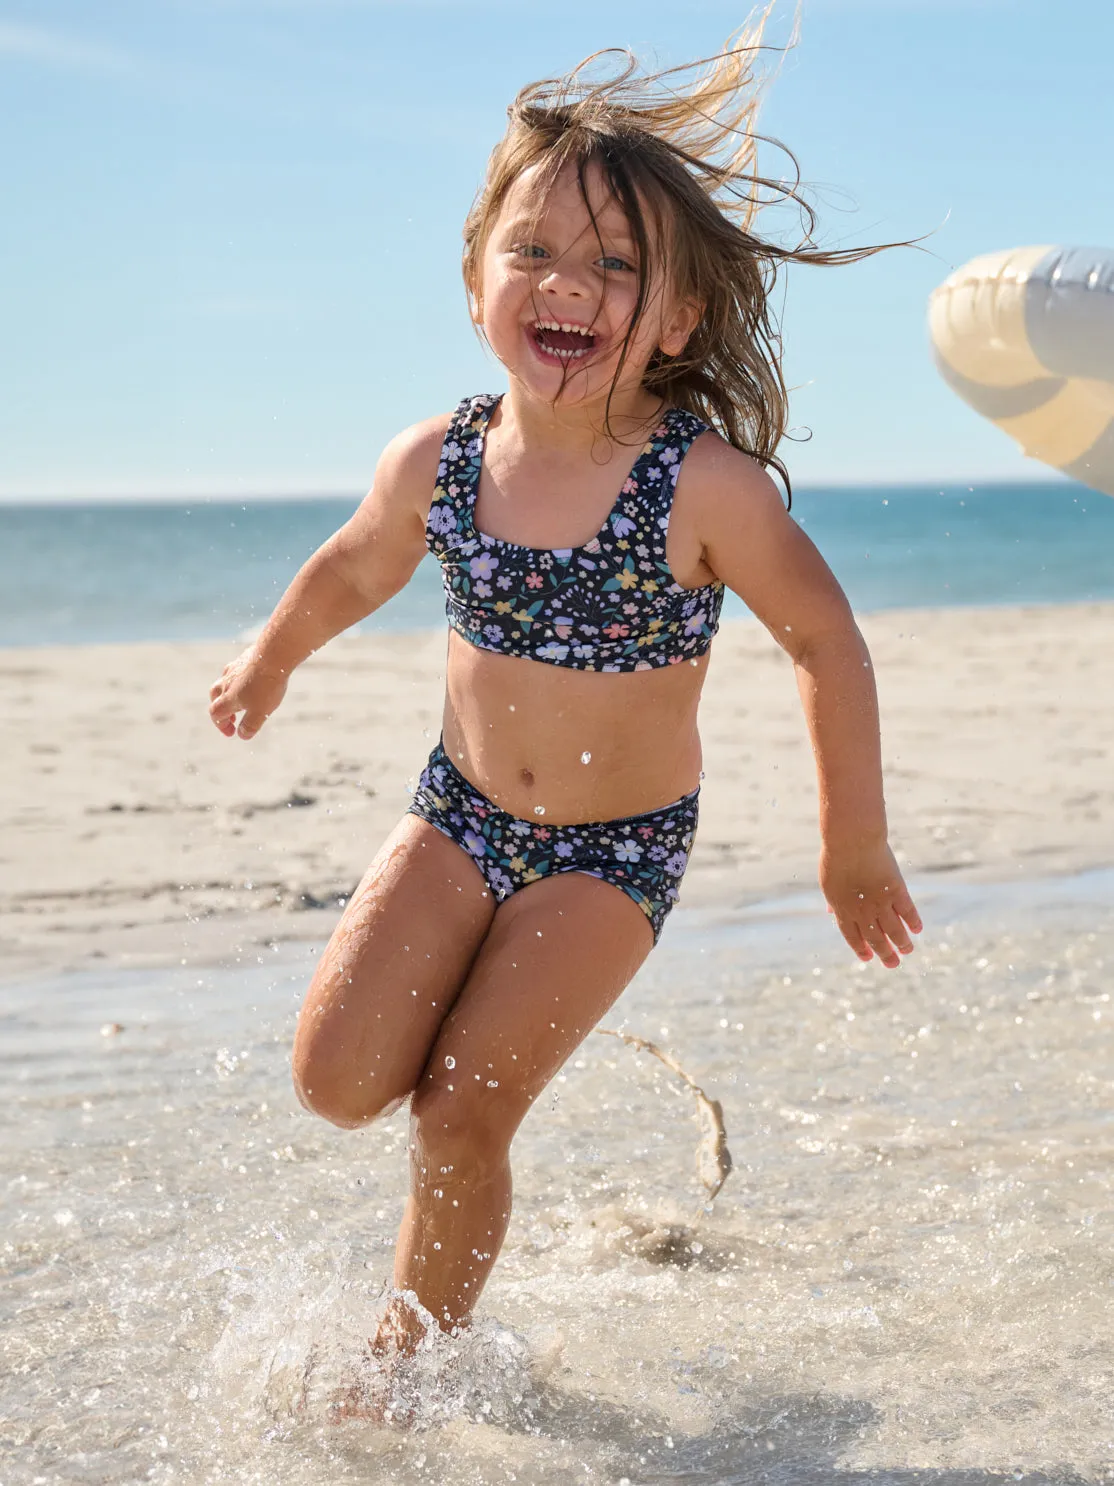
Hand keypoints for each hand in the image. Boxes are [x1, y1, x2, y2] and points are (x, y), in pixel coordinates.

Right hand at [208, 648, 288, 739]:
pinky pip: (237, 671)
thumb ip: (250, 725)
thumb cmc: (266, 686)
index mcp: (227, 698)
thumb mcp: (261, 712)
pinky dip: (239, 680)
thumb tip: (242, 735)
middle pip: (214, 697)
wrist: (273, 655)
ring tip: (241, 700)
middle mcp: (226, 682)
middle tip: (232, 718)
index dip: (221, 726)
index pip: (216, 714)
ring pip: (224, 682)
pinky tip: (252, 681)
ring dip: (229, 693)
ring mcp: (234, 668)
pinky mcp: (244, 658)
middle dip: (221, 709)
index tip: (232, 733)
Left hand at [819, 839, 921, 968]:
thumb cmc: (837, 856)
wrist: (852, 840)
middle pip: (875, 938)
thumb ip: (834, 899)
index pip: (852, 935)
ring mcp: (880, 902)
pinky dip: (913, 921)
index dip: (861, 948)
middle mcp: (862, 911)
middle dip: (885, 953)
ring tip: (908, 951)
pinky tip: (917, 929)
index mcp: (843, 908)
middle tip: (893, 964)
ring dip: (902, 942)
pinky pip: (907, 911)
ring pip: (894, 930)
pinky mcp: (896, 890)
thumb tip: (832, 911)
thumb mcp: (829, 881)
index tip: (868, 958)